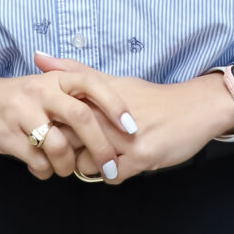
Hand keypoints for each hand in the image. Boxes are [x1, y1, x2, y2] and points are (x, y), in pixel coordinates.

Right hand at [0, 62, 125, 179]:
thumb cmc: (16, 96)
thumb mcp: (44, 84)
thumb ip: (74, 94)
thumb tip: (112, 115)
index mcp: (54, 78)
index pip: (92, 84)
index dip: (115, 106)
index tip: (132, 129)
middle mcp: (40, 91)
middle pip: (81, 118)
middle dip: (101, 147)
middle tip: (111, 168)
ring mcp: (21, 113)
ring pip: (59, 145)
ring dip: (68, 165)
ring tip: (67, 169)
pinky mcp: (5, 135)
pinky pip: (36, 160)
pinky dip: (45, 171)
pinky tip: (44, 169)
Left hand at [32, 53, 233, 179]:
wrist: (195, 107)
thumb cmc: (151, 98)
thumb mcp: (113, 81)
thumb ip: (75, 71)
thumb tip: (38, 56)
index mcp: (96, 96)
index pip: (56, 117)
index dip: (54, 129)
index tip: (62, 132)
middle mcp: (106, 115)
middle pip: (65, 143)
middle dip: (67, 152)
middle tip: (80, 150)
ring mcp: (123, 138)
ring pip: (85, 165)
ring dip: (90, 166)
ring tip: (104, 157)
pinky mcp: (141, 156)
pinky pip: (110, 177)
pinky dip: (112, 175)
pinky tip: (121, 164)